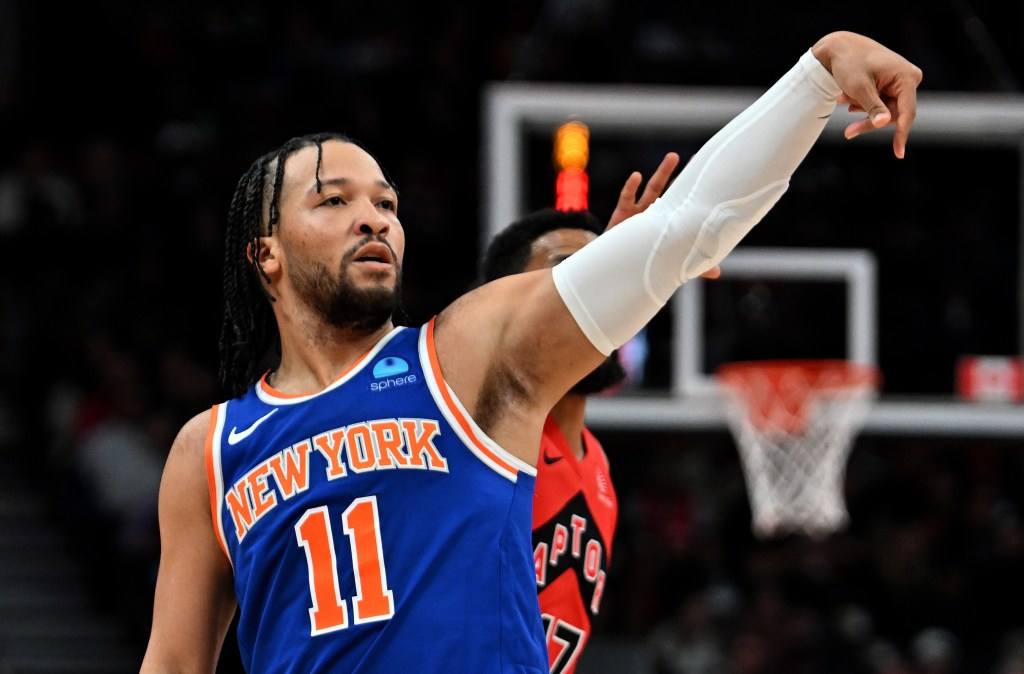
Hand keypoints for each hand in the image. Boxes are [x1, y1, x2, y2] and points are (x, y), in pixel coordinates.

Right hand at [606, 151, 720, 278]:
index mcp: (665, 220)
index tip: (707, 173)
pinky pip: (626, 199)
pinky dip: (631, 187)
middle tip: (694, 158)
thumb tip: (718, 273)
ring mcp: (638, 212)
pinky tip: (636, 176)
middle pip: (670, 190)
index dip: (693, 188)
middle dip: (682, 174)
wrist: (614, 267)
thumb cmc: (639, 260)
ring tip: (673, 158)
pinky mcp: (621, 216)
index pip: (682, 201)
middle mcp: (653, 213)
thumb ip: (691, 265)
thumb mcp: (667, 260)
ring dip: (663, 173)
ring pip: (652, 189)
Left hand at [812, 31, 922, 158]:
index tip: (899, 153)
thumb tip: (885, 123)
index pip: (907, 112)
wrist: (839, 47)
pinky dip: (864, 104)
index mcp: (906, 77)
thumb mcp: (859, 88)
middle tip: (848, 133)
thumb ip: (873, 107)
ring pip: (885, 111)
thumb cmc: (849, 64)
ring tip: (843, 99)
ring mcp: (902, 81)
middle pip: (894, 114)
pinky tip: (847, 98)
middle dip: (870, 121)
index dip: (901, 134)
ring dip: (863, 109)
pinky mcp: (893, 85)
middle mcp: (909, 78)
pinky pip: (881, 103)